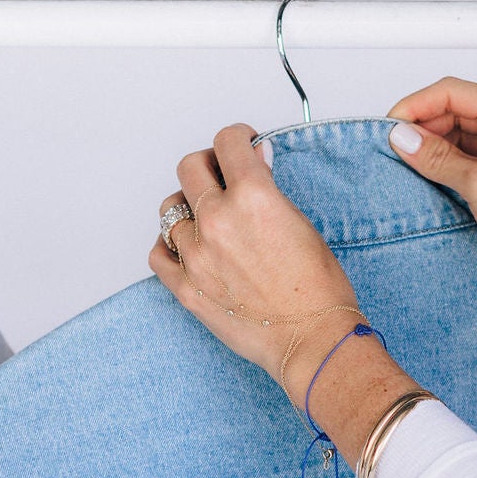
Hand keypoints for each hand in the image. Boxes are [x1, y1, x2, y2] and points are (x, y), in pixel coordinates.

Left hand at [149, 123, 419, 458]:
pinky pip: (158, 253)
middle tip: (220, 178)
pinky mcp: (186, 287)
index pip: (227, 142)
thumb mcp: (300, 222)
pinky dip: (169, 246)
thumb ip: (268, 188)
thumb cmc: (318, 289)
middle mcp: (218, 220)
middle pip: (189, 167)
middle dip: (207, 166)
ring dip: (188, 208)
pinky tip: (187, 248)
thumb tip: (253, 161)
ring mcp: (196, 255)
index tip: (240, 145)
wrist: (312, 339)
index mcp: (252, 197)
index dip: (236, 138)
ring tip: (207, 221)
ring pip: (170, 210)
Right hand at [386, 79, 476, 336]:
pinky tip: (431, 181)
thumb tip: (404, 138)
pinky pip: (468, 159)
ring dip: (434, 148)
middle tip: (397, 151)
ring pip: (459, 136)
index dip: (416, 106)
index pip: (452, 92)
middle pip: (454, 110)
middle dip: (423, 128)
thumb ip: (437, 157)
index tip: (391, 128)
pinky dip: (447, 166)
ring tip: (411, 168)